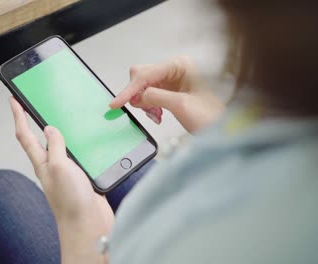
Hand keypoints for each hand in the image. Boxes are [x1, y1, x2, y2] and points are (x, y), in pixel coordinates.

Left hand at [10, 97, 111, 263]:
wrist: (88, 225)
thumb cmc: (71, 202)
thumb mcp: (59, 166)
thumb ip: (54, 146)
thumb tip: (50, 129)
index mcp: (42, 162)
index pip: (25, 135)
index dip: (18, 115)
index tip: (13, 99)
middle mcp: (52, 166)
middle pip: (40, 139)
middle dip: (35, 120)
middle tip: (34, 103)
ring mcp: (66, 172)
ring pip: (61, 146)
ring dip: (60, 131)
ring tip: (61, 117)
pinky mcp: (81, 177)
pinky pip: (77, 156)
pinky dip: (79, 145)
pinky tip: (86, 142)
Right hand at [109, 57, 224, 132]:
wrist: (223, 132)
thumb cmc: (211, 117)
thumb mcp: (181, 106)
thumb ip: (156, 97)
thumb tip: (136, 96)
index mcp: (180, 65)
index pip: (145, 74)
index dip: (129, 90)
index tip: (116, 103)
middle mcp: (175, 69)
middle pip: (141, 76)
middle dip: (138, 94)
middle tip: (143, 110)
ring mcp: (172, 80)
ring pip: (143, 86)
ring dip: (143, 102)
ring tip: (155, 115)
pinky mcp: (170, 91)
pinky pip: (149, 95)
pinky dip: (148, 106)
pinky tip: (157, 114)